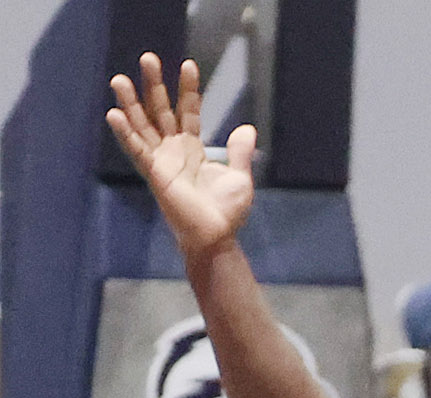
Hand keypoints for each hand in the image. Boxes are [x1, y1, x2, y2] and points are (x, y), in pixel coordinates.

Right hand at [106, 53, 254, 258]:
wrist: (216, 238)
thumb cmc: (226, 214)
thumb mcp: (239, 178)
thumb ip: (240, 152)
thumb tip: (247, 128)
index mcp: (192, 148)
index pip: (187, 111)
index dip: (188, 89)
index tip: (188, 65)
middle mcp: (173, 151)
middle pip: (159, 110)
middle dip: (153, 85)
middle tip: (148, 58)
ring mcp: (161, 161)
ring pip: (142, 126)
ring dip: (130, 103)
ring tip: (119, 79)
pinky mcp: (154, 175)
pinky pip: (136, 151)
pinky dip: (125, 134)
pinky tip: (113, 114)